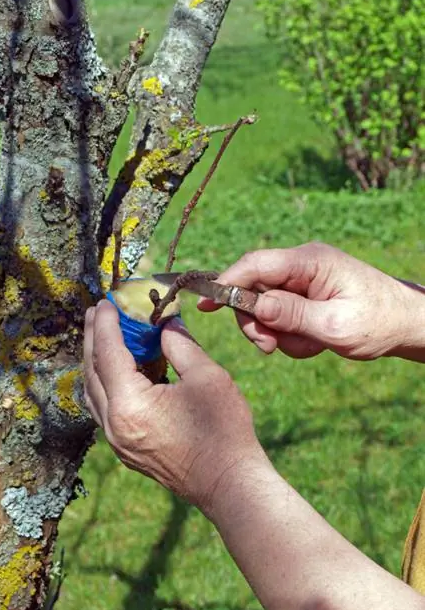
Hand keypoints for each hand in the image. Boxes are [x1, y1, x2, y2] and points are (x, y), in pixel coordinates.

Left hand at [83, 300, 263, 513]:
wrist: (230, 485)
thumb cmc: (224, 431)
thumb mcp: (206, 377)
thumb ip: (179, 345)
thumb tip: (166, 323)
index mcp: (130, 405)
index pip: (108, 354)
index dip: (105, 324)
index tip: (106, 301)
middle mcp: (114, 425)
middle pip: (93, 372)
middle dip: (94, 338)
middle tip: (96, 311)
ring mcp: (117, 441)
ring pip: (93, 392)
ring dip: (96, 361)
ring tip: (102, 335)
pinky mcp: (126, 450)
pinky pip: (103, 409)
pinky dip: (105, 383)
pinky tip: (117, 370)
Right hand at [198, 242, 424, 359]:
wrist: (404, 325)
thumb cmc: (378, 322)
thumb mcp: (335, 324)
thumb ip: (293, 315)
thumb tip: (256, 306)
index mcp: (310, 261)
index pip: (256, 264)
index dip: (227, 282)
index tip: (205, 304)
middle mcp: (302, 265)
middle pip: (253, 288)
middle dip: (256, 321)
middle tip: (269, 347)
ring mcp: (302, 280)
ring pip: (264, 306)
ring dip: (276, 332)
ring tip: (307, 345)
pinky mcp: (303, 295)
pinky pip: (279, 315)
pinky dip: (289, 334)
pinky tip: (313, 341)